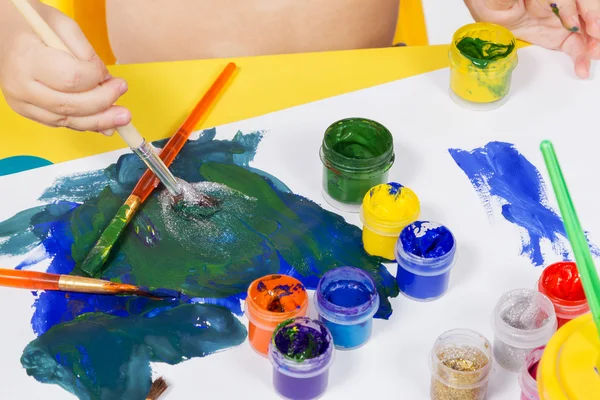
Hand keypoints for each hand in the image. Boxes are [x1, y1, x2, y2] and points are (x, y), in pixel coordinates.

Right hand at [0, 3, 130, 133]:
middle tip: (124, 98)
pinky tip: (104, 123)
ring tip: (122, 119)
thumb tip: (106, 81)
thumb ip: (86, 52)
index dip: (96, 79)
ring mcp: (21, 101)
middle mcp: (21, 84)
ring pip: (67, 119)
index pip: (71, 78)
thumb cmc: (30, 24)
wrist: (0, 33)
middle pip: (71, 104)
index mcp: (27, 57)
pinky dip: (84, 123)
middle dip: (104, 104)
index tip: (109, 75)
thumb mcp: (61, 25)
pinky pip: (60, 122)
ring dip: (99, 122)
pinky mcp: (26, 110)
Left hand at [464, 0, 599, 77]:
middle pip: (585, 8)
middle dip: (593, 20)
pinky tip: (582, 67)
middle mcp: (560, 2)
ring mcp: (562, 20)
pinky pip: (575, 45)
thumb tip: (539, 3)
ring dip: (593, 40)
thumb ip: (519, 0)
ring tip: (595, 53)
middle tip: (595, 33)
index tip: (574, 23)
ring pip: (585, 28)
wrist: (487, 12)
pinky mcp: (558, 36)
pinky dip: (580, 56)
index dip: (573, 8)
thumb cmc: (493, 0)